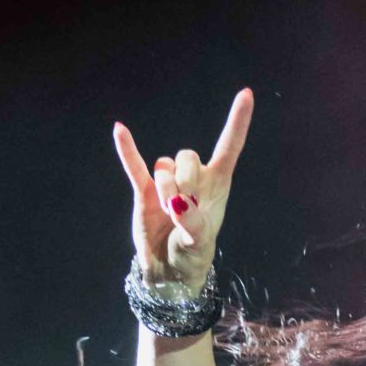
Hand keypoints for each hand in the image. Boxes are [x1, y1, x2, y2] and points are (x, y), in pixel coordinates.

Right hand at [112, 88, 252, 287]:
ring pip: (164, 166)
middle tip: (181, 206)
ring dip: (164, 188)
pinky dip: (127, 149)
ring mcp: (167, 182)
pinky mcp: (144, 191)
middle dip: (184, 179)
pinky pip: (134, 165)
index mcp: (217, 185)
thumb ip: (192, 221)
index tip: (246, 94)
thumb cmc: (192, 255)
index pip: (229, 146)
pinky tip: (119, 130)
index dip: (237, 121)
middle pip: (188, 155)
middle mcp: (194, 178)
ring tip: (167, 213)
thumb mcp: (199, 243)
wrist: (168, 271)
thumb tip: (177, 202)